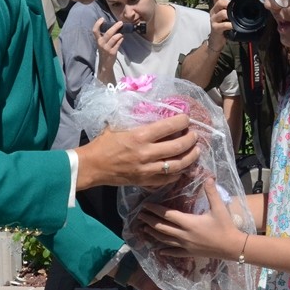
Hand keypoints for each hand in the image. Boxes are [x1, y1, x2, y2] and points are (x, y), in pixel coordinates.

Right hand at [75, 112, 200, 189]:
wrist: (92, 166)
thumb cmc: (103, 143)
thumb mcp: (117, 125)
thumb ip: (133, 118)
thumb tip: (147, 108)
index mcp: (139, 136)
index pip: (168, 127)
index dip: (182, 121)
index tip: (187, 118)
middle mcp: (146, 153)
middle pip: (178, 147)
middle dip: (191, 139)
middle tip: (195, 135)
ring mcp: (147, 170)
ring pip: (177, 165)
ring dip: (190, 157)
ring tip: (196, 151)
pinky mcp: (145, 181)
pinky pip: (168, 179)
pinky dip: (179, 173)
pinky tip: (184, 167)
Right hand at [92, 17, 123, 82]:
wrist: (105, 64)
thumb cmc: (105, 51)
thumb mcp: (102, 43)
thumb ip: (106, 36)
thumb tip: (114, 26)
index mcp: (98, 40)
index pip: (95, 31)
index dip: (98, 24)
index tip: (102, 18)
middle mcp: (101, 43)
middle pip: (108, 33)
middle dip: (115, 27)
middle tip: (120, 23)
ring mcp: (106, 48)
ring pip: (114, 38)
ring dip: (119, 34)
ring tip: (122, 32)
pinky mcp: (112, 52)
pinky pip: (118, 44)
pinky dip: (121, 39)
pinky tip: (122, 38)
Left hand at [139, 177, 242, 260]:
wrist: (232, 247)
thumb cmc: (226, 226)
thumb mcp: (219, 208)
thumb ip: (212, 192)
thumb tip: (208, 177)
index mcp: (189, 222)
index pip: (168, 215)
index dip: (155, 210)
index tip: (145, 205)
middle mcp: (184, 235)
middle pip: (162, 228)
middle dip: (150, 221)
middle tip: (139, 216)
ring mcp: (185, 245)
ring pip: (165, 240)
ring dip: (153, 234)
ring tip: (143, 229)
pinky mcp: (190, 253)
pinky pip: (174, 253)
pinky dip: (165, 251)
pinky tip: (158, 251)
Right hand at [206, 0, 234, 52]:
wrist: (216, 40)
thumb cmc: (223, 27)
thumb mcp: (225, 16)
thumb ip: (230, 9)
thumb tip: (242, 2)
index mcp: (216, 7)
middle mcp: (213, 12)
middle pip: (219, 2)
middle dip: (227, 2)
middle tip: (233, 4)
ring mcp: (214, 20)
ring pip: (221, 13)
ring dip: (229, 14)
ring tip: (234, 17)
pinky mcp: (215, 28)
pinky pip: (223, 25)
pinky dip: (229, 25)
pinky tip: (233, 26)